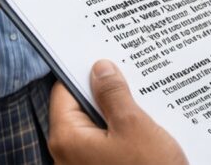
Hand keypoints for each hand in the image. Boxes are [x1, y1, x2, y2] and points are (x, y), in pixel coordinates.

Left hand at [49, 60, 187, 164]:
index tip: (104, 57)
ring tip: (144, 99)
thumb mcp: (133, 125)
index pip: (64, 91)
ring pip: (98, 126)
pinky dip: (124, 132)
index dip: (84, 72)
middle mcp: (69, 154)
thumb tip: (100, 69)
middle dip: (106, 92)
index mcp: (67, 138)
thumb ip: (113, 94)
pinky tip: (146, 124)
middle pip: (81, 108)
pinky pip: (108, 144)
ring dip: (119, 112)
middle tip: (130, 75)